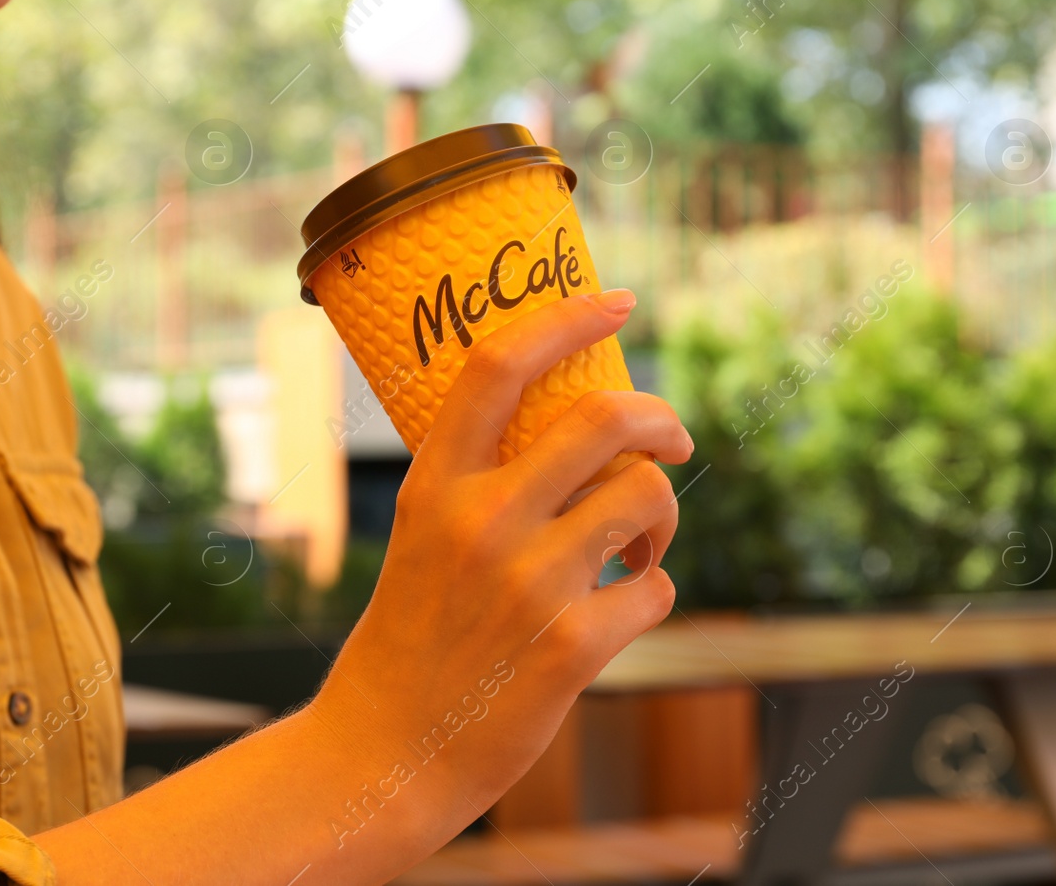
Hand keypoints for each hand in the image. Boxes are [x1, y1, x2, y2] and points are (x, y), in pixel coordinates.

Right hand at [309, 288, 694, 857]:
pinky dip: (652, 591)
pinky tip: (621, 610)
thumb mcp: (420, 538)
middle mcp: (479, 521)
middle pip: (603, 417)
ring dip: (663, 517)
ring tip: (639, 545)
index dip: (567, 317)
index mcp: (433, 485)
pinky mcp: (569, 649)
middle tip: (673, 442)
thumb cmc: (409, 638)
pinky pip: (655, 588)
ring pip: (645, 498)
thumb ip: (478, 482)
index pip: (498, 366)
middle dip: (661, 419)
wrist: (382, 755)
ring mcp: (526, 585)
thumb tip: (579, 431)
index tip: (618, 299)